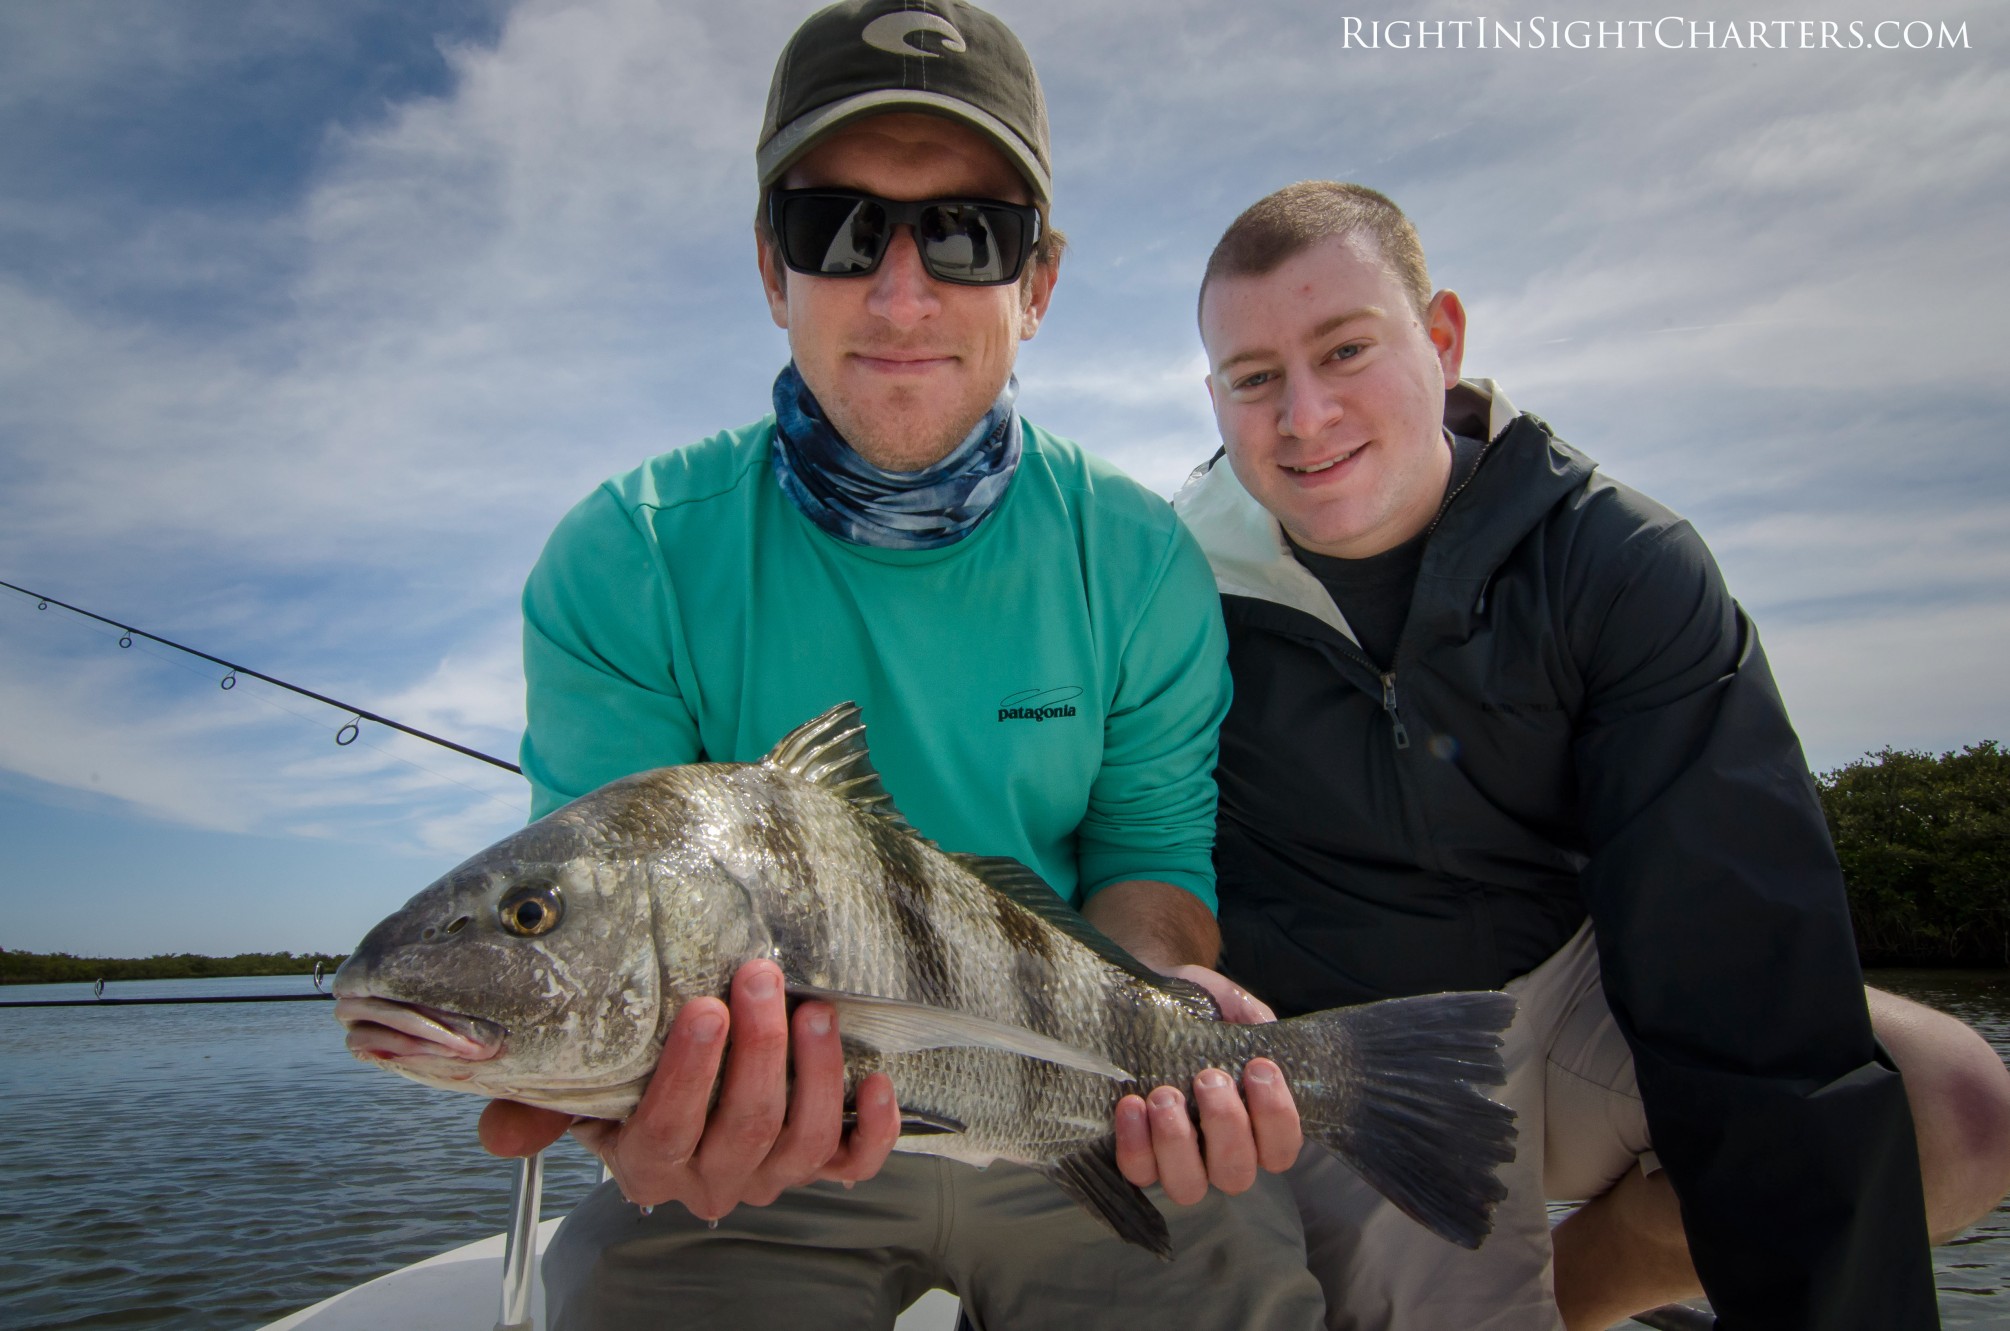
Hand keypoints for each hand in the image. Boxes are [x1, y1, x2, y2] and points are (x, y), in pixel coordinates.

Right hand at [476, 958, 900, 1219]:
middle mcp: (710, 1178)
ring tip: (816, 1008)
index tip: (703, 1006)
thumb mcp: (580, 1087)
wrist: (681, 1097)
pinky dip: (875, 1128)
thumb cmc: (631, 1072)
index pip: (666, 1127)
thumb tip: (498, 1128)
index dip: (689, 1072)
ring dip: (814, 1073)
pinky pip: (855, 1165)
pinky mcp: (820, 1168)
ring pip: (800, 1143)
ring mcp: (769, 1176)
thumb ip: (539, 1104)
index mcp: (646, 1160)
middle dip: (758, 1048)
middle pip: (743, 1126)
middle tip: (761, 977)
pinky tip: (879, 1081)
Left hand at [1112, 964, 1302, 1204]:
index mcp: (1256, 1126)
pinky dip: (1136, 1142)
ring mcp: (1180, 1164)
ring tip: (1165, 1094)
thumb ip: (1251, 1018)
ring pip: (1188, 1186)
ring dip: (1177, 1141)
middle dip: (1225, 1124)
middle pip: (1236, 1174)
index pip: (1281, 1148)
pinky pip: (1139, 1171)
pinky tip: (1132, 1104)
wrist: (1143, 998)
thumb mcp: (1228, 1003)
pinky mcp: (1140, 1159)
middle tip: (1209, 1077)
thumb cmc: (1196, 1011)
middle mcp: (1222, 1156)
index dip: (1277, 1116)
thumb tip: (1260, 1030)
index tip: (1259, 1067)